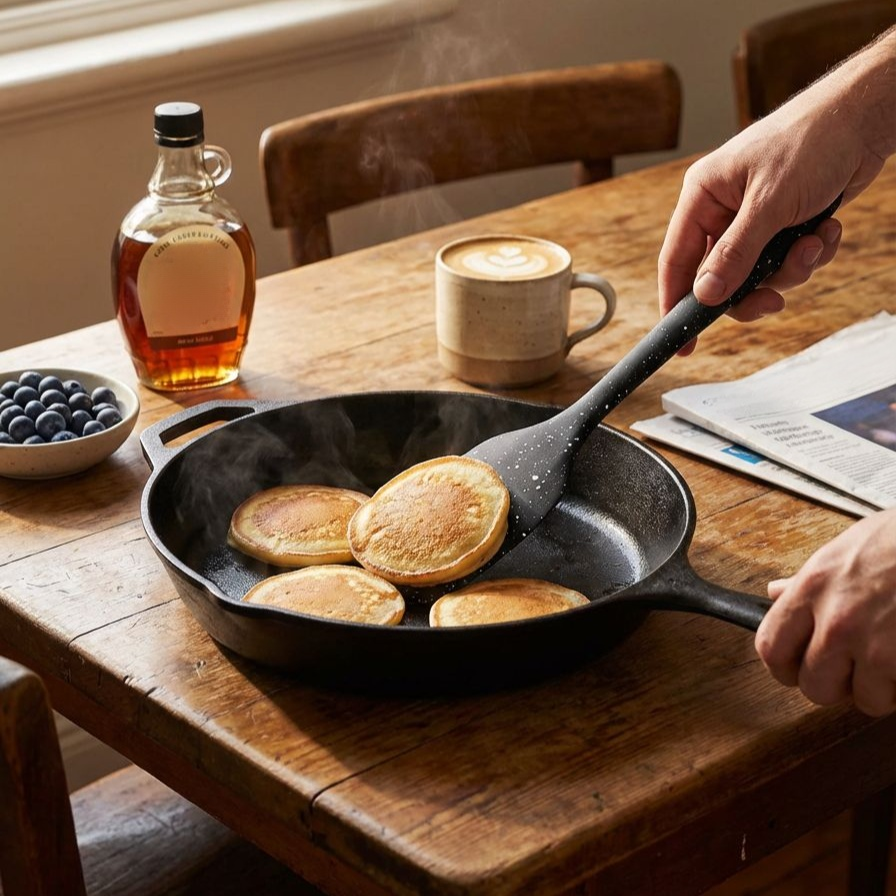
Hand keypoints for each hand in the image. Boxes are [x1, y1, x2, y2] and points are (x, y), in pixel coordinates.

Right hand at [658, 28, 894, 353]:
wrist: (864, 118)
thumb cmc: (812, 141)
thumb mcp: (769, 204)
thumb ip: (734, 254)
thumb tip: (705, 296)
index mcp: (703, 196)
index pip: (676, 261)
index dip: (676, 304)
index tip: (683, 342)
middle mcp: (722, 210)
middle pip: (720, 277)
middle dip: (753, 288)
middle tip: (774, 301)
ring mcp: (753, 219)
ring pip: (757, 275)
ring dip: (791, 269)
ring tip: (815, 243)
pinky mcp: (783, 224)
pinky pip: (786, 262)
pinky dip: (810, 254)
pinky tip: (827, 230)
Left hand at [755, 507, 895, 716]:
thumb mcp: (845, 549)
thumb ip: (808, 581)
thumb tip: (777, 593)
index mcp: (813, 588)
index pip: (772, 648)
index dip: (784, 666)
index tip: (796, 667)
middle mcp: (837, 621)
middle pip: (814, 686)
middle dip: (834, 684)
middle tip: (852, 667)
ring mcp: (875, 646)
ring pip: (864, 699)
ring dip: (880, 688)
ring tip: (891, 658)